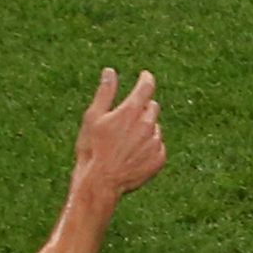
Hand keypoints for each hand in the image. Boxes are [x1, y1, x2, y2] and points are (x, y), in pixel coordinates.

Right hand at [74, 68, 167, 198]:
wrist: (101, 181)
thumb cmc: (92, 147)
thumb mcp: (93, 116)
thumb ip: (105, 92)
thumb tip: (110, 71)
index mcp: (131, 112)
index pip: (146, 88)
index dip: (146, 79)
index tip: (145, 76)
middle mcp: (148, 125)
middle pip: (152, 107)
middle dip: (142, 107)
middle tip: (124, 117)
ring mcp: (155, 143)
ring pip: (154, 127)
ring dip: (144, 128)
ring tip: (124, 141)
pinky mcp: (159, 160)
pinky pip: (157, 146)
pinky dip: (148, 145)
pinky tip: (132, 153)